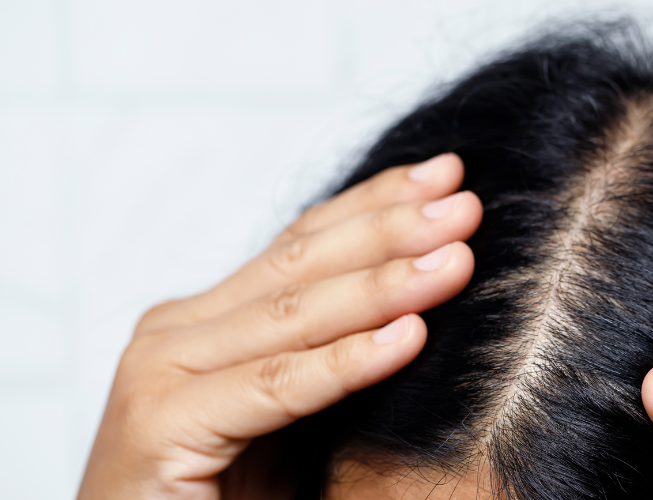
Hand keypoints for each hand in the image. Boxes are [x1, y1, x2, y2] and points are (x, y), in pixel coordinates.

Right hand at [78, 153, 482, 499]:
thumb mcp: (291, 418)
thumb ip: (330, 359)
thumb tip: (421, 310)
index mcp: (205, 321)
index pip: (303, 245)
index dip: (376, 204)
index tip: (446, 175)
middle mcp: (175, 332)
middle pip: (301, 265)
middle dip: (391, 229)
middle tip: (467, 203)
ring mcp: (160, 372)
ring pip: (293, 315)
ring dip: (384, 284)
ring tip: (457, 262)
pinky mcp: (158, 425)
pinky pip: (275, 386)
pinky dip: (345, 363)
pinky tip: (408, 340)